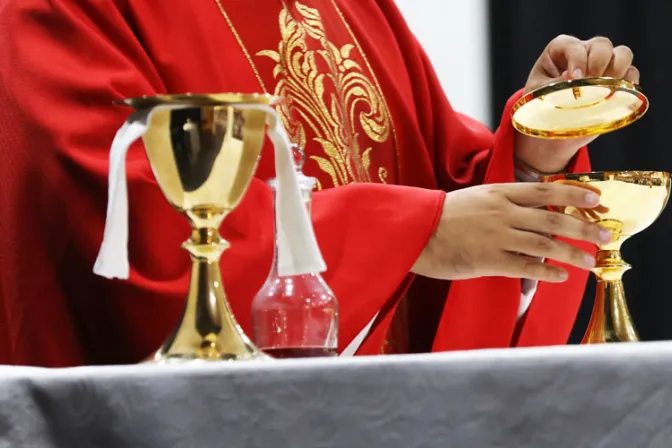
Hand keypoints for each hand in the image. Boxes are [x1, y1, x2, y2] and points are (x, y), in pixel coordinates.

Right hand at [410, 182, 611, 282]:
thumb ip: (502, 202)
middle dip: (582, 227)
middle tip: (603, 235)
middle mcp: (503, 212)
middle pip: (553, 218)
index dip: (573, 193)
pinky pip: (526, 267)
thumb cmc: (442, 216)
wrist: (415, 231)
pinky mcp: (488, 260)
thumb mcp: (475, 198)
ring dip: (572, 253)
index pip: (545, 191)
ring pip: (545, 244)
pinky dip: (547, 272)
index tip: (595, 198)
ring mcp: (497, 236)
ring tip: (589, 261)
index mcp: (499, 193)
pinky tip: (560, 276)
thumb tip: (529, 213)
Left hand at [515, 35, 639, 172]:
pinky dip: (628, 82)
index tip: (574, 78)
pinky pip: (631, 74)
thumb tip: (574, 80)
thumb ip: (552, 86)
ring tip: (605, 88)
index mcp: (560, 50)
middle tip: (591, 84)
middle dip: (598, 62)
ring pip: (622, 54)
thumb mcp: (537, 94)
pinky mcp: (616, 81)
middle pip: (602, 44)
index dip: (576, 60)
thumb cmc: (538, 103)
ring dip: (617, 69)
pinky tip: (616, 94)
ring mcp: (603, 65)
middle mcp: (584, 52)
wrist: (549, 125)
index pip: (573, 46)